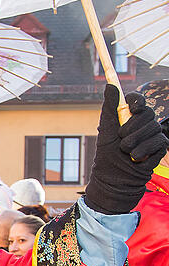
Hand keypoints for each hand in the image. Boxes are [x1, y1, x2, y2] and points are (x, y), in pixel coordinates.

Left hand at [84, 84, 168, 213]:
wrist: (113, 180)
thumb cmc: (107, 156)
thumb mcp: (106, 130)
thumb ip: (109, 107)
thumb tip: (110, 85)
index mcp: (128, 118)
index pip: (138, 100)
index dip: (137, 100)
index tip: (133, 106)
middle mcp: (142, 124)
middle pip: (147, 113)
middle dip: (132, 126)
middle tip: (121, 138)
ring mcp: (152, 135)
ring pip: (153, 127)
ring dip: (135, 140)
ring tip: (125, 151)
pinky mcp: (159, 147)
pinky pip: (158, 140)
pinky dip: (144, 150)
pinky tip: (135, 158)